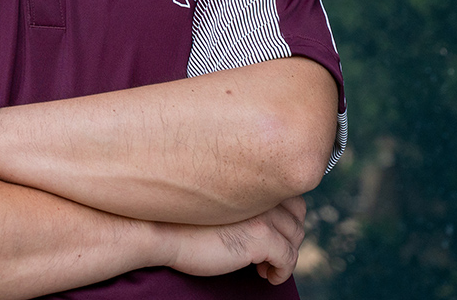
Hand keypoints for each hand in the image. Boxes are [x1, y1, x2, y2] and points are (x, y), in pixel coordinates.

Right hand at [160, 198, 306, 283]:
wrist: (158, 230)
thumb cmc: (178, 217)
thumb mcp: (214, 201)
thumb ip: (237, 200)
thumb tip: (257, 219)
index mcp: (250, 180)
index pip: (289, 194)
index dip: (286, 216)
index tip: (271, 232)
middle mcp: (260, 194)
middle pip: (298, 216)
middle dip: (289, 236)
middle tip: (270, 251)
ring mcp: (262, 215)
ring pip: (295, 239)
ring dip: (285, 255)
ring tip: (264, 266)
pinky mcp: (260, 239)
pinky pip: (289, 259)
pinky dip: (282, 272)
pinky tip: (267, 276)